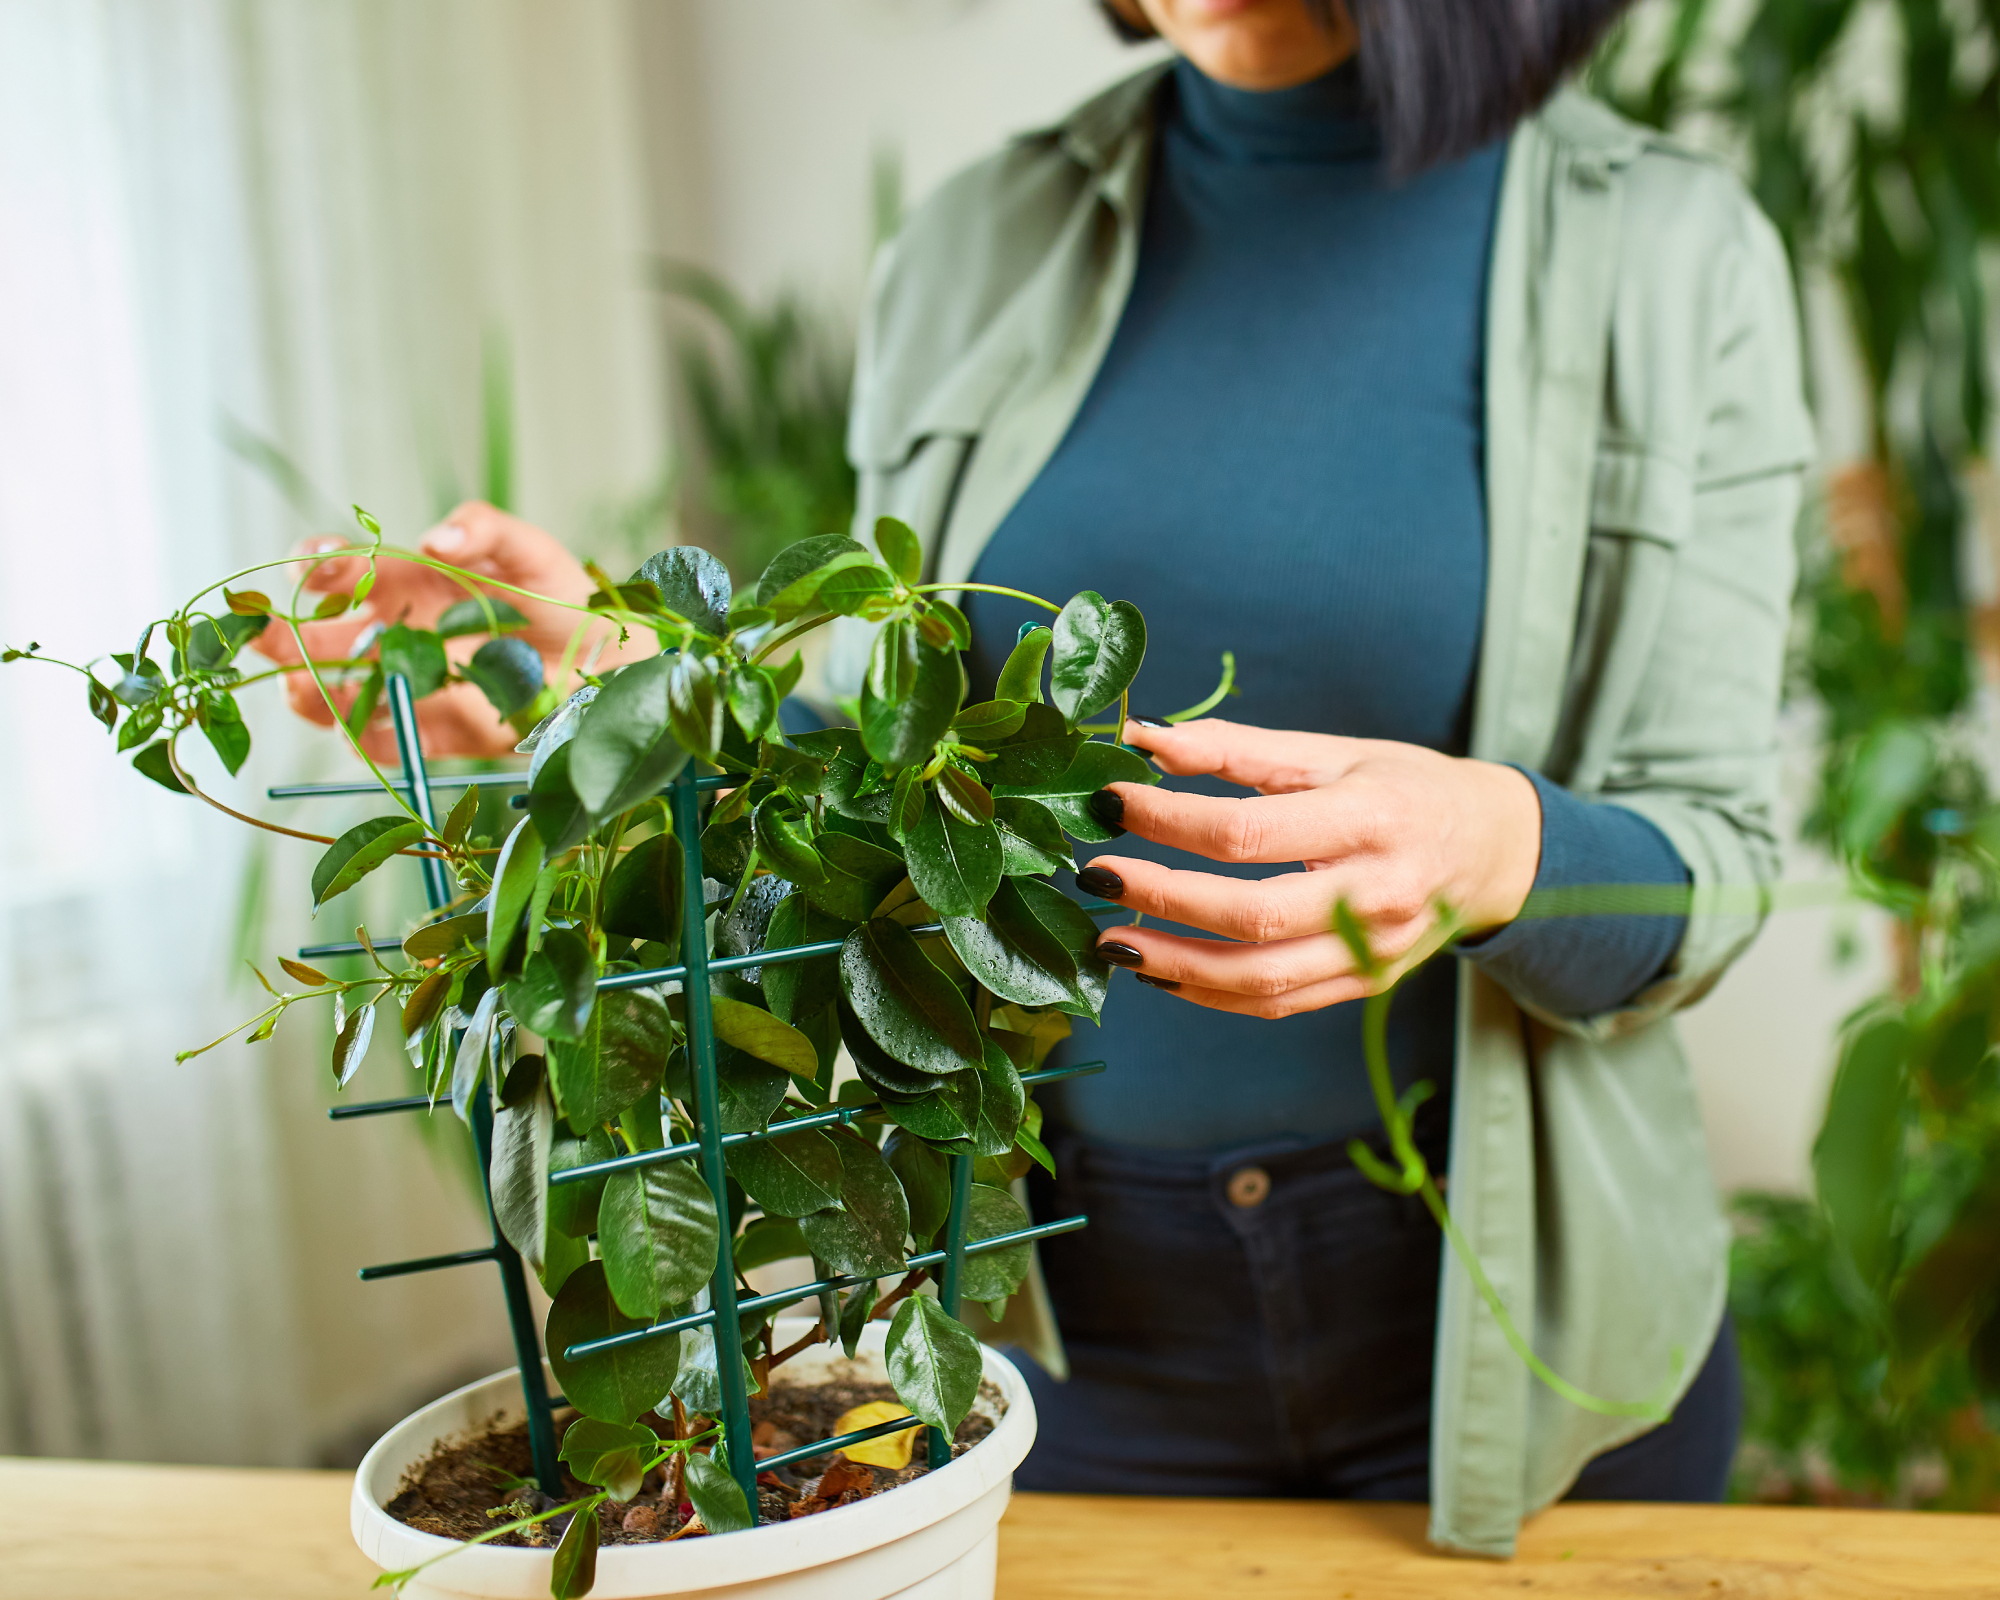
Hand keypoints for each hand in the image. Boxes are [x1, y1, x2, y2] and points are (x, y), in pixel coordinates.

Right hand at [249, 501, 643, 761]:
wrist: (608, 665)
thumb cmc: (561, 597)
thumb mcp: (529, 551)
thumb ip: (484, 530)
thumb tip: (434, 537)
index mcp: (410, 582)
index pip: (345, 572)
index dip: (318, 567)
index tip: (309, 568)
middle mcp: (400, 635)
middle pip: (325, 638)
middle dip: (287, 637)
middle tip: (265, 639)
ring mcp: (414, 686)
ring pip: (344, 695)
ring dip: (315, 695)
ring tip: (302, 692)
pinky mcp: (440, 734)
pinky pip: (393, 743)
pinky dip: (373, 743)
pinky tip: (365, 736)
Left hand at [1077, 718, 1542, 1017]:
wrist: (1494, 850)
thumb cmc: (1405, 788)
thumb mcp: (1332, 752)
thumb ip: (1236, 749)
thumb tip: (1142, 736)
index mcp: (1373, 819)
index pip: (1249, 830)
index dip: (1169, 818)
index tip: (1112, 800)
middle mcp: (1380, 894)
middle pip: (1251, 913)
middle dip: (1160, 897)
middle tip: (1096, 874)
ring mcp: (1376, 951)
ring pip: (1260, 978)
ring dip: (1173, 963)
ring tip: (1111, 938)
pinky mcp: (1367, 986)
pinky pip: (1276, 1004)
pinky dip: (1209, 993)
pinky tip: (1160, 970)